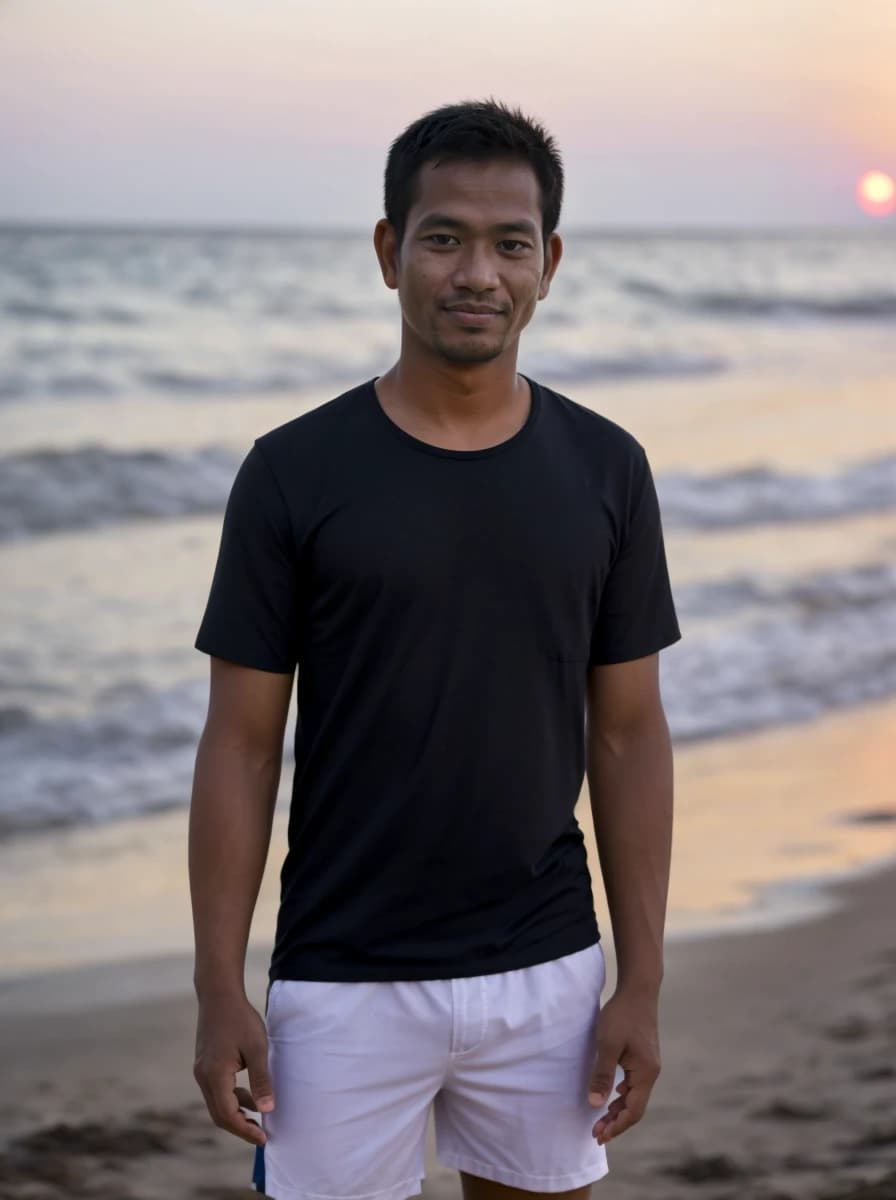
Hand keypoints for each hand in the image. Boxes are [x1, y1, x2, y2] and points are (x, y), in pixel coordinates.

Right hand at [193, 990, 274, 1144]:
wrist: (219, 995)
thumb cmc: (240, 1019)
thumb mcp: (257, 1048)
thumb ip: (261, 1080)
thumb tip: (267, 1109)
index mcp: (215, 1075)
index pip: (227, 1115)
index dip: (245, 1130)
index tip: (263, 1139)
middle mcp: (203, 1077)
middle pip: (219, 1114)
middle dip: (240, 1127)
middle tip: (261, 1134)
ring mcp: (201, 1071)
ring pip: (217, 1103)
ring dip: (236, 1113)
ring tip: (258, 1117)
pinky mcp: (204, 1065)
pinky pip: (216, 1091)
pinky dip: (231, 1099)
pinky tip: (249, 1096)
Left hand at [587, 988, 660, 1145]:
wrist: (638, 990)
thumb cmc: (622, 1016)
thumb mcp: (607, 1045)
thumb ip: (602, 1075)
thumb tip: (595, 1104)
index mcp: (645, 1074)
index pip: (633, 1111)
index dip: (616, 1126)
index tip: (599, 1136)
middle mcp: (650, 1073)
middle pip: (635, 1107)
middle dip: (616, 1122)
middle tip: (596, 1133)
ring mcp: (648, 1065)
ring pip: (634, 1096)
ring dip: (618, 1109)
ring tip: (600, 1119)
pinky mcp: (643, 1056)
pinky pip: (633, 1084)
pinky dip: (622, 1095)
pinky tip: (611, 1095)